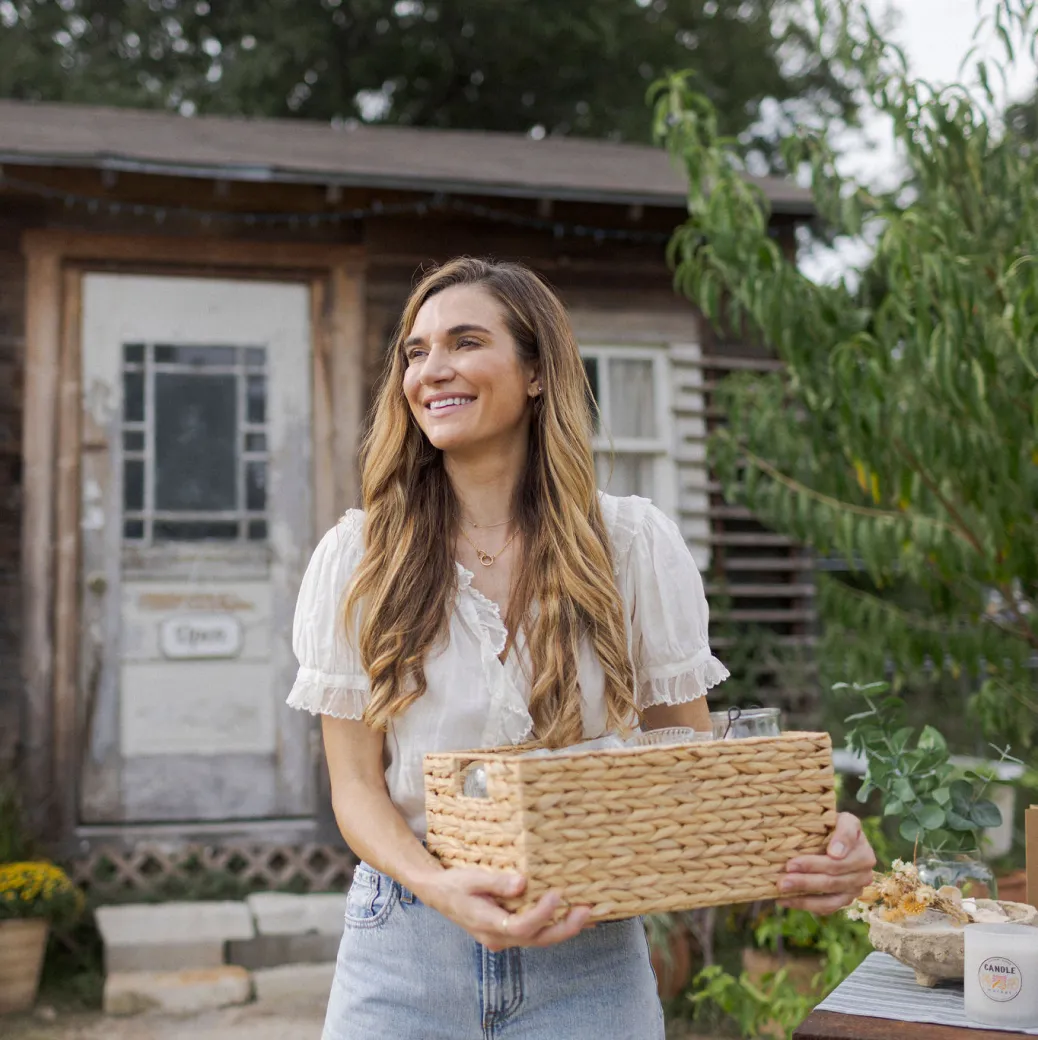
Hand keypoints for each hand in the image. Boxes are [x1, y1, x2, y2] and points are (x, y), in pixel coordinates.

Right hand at [423, 867, 590, 950]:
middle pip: (536, 939)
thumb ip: (497, 883)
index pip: (520, 927)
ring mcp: (503, 939)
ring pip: (539, 940)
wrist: (439, 895)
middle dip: (565, 927)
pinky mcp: (508, 933)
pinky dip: (554, 925)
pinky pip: (535, 934)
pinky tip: (572, 916)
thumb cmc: (454, 884)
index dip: (541, 914)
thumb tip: (523, 883)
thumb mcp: (472, 878)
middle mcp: (498, 938)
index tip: (556, 894)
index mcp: (486, 924)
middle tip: (587, 911)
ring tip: (588, 913)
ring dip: (564, 928)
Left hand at [777, 812, 876, 914]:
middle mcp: (864, 872)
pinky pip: (827, 907)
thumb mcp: (841, 818)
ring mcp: (856, 888)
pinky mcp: (846, 900)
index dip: (813, 864)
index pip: (837, 861)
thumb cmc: (833, 823)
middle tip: (781, 881)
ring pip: (830, 898)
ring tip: (781, 892)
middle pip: (831, 880)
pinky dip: (806, 905)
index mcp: (863, 851)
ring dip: (804, 897)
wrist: (836, 834)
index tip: (791, 864)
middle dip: (804, 881)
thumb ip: (844, 831)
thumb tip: (835, 854)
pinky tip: (786, 901)